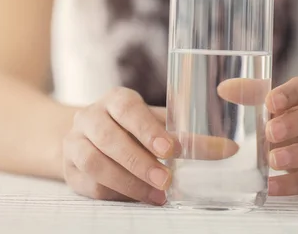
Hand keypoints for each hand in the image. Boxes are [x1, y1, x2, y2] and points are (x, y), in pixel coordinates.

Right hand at [62, 87, 238, 204]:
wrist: (88, 137)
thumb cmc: (132, 128)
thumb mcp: (157, 124)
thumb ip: (186, 135)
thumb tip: (228, 148)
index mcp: (116, 100)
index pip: (128, 109)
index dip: (147, 129)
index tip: (169, 149)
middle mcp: (90, 116)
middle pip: (109, 138)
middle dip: (139, 162)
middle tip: (166, 180)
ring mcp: (74, 142)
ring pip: (95, 162)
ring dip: (128, 181)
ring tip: (156, 195)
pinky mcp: (69, 169)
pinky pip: (89, 184)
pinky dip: (116, 193)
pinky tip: (138, 197)